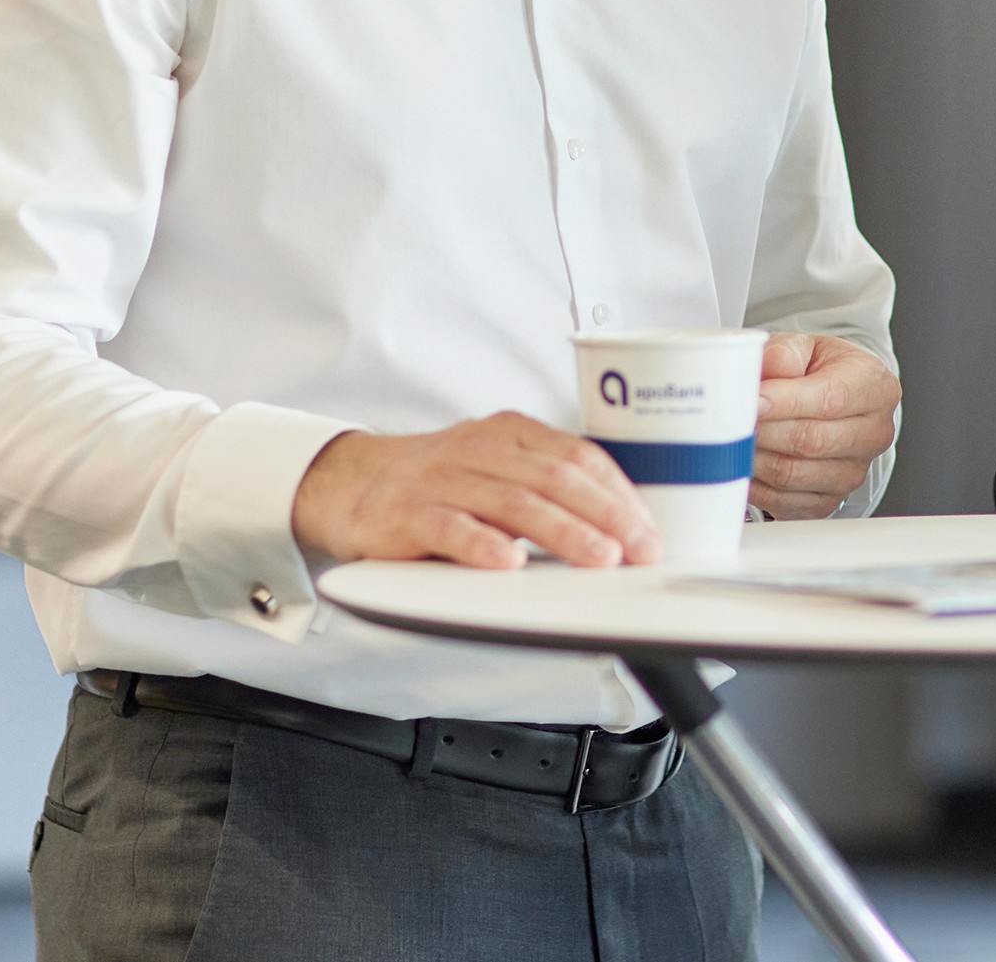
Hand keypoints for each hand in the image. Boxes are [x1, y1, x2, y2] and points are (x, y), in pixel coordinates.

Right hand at [291, 413, 660, 569]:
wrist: (347, 482)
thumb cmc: (435, 481)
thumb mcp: (495, 465)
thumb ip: (545, 484)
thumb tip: (617, 525)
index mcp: (509, 433)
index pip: (578, 456)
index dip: (619, 494)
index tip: (648, 530)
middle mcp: (479, 448)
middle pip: (554, 478)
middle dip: (606, 516)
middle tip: (639, 550)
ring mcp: (442, 479)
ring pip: (512, 502)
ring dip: (562, 532)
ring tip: (598, 559)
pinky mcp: (405, 513)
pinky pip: (448, 527)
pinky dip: (481, 545)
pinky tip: (508, 563)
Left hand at [751, 334, 899, 519]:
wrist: (832, 400)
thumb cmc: (819, 371)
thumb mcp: (805, 347)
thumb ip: (787, 351)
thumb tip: (773, 365)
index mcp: (875, 388)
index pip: (830, 398)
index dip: (786, 402)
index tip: (753, 400)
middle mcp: (873, 433)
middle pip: (811, 441)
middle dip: (764, 430)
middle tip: (731, 418)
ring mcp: (854, 472)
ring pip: (793, 474)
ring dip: (755, 458)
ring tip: (733, 437)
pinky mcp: (829, 500)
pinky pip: (784, 501)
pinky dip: (756, 485)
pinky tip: (742, 463)